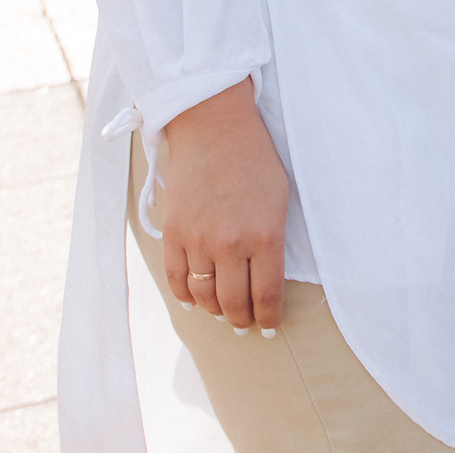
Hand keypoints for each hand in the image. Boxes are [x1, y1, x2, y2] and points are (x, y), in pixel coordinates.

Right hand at [157, 78, 288, 334]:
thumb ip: (274, 239)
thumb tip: (268, 277)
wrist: (213, 127)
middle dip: (242, 321)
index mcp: (265, 235)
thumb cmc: (255, 159)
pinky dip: (186, 296)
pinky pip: (177, 279)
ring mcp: (198, 241)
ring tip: (223, 313)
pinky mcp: (173, 234)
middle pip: (233, 303)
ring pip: (204, 296)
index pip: (266, 294)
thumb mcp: (280, 197)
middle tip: (246, 326)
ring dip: (215, 311)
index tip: (270, 327)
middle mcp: (231, 244)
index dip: (269, 318)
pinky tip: (195, 301)